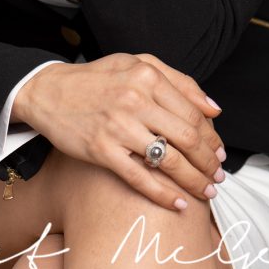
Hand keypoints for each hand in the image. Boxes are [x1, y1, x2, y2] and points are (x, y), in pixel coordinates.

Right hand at [15, 52, 225, 211]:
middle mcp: (135, 100)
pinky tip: (178, 204)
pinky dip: (164, 195)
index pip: (193, 112)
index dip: (212, 137)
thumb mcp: (137, 64)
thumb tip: (214, 109)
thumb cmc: (98, 79)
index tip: (220, 152)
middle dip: (209, 162)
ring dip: (194, 181)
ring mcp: (118, 127)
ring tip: (206, 192)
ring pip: (169, 161)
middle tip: (218, 177)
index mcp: (147, 76)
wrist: (48, 92)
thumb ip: (178, 81)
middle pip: (187, 138)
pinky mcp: (101, 151)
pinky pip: (140, 178)